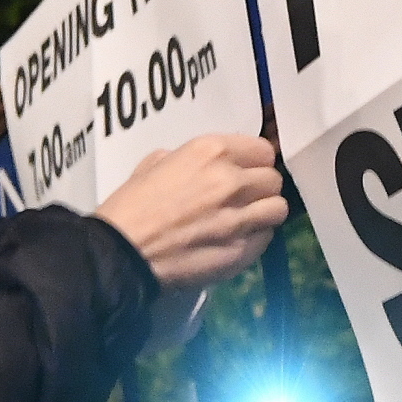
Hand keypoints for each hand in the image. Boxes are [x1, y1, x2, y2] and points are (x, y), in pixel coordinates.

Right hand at [94, 133, 287, 294]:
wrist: (122, 251)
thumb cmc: (132, 205)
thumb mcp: (156, 163)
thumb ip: (188, 158)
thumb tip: (204, 166)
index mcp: (212, 151)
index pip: (263, 149)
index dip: (255, 161)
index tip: (245, 171)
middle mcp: (232, 180)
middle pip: (273, 179)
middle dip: (261, 187)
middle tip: (244, 197)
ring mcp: (240, 217)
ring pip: (279, 208)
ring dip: (265, 212)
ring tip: (248, 219)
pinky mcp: (241, 251)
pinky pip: (267, 237)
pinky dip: (257, 237)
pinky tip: (238, 239)